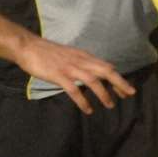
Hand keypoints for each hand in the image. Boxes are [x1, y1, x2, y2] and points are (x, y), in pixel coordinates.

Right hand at [14, 36, 135, 113]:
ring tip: (110, 105)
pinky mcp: (58, 75)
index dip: (118, 78)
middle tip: (129, 95)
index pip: (106, 66)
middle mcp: (80, 60)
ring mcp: (69, 68)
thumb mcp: (69, 55)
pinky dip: (82, 100)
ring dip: (103, 93)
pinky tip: (88, 109)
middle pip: (105, 71)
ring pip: (92, 80)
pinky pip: (74, 89)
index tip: (127, 90)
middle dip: (119, 83)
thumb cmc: (47, 52)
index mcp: (83, 56)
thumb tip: (93, 74)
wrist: (28, 47)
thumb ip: (81, 63)